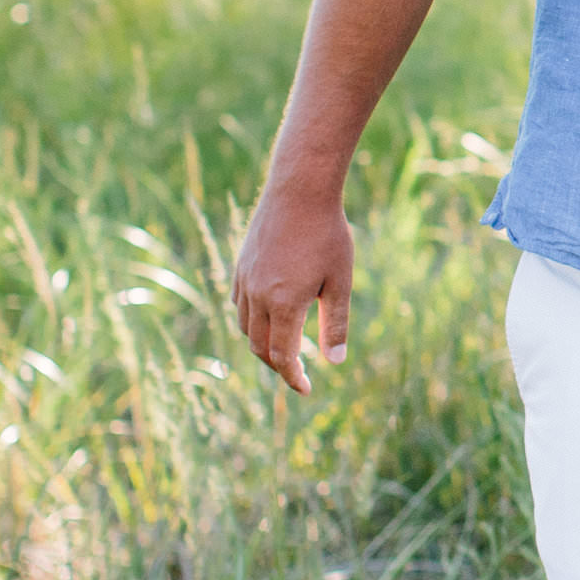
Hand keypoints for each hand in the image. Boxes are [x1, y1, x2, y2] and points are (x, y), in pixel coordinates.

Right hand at [232, 178, 354, 394]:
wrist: (300, 190)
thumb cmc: (327, 233)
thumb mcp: (340, 281)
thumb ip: (336, 324)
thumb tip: (334, 362)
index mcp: (283, 303)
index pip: (282, 356)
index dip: (293, 378)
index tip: (306, 389)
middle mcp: (257, 295)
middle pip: (260, 347)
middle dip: (278, 365)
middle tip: (298, 372)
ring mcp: (245, 279)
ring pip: (246, 327)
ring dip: (263, 343)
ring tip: (288, 346)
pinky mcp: (241, 265)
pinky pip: (239, 304)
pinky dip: (252, 320)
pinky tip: (272, 316)